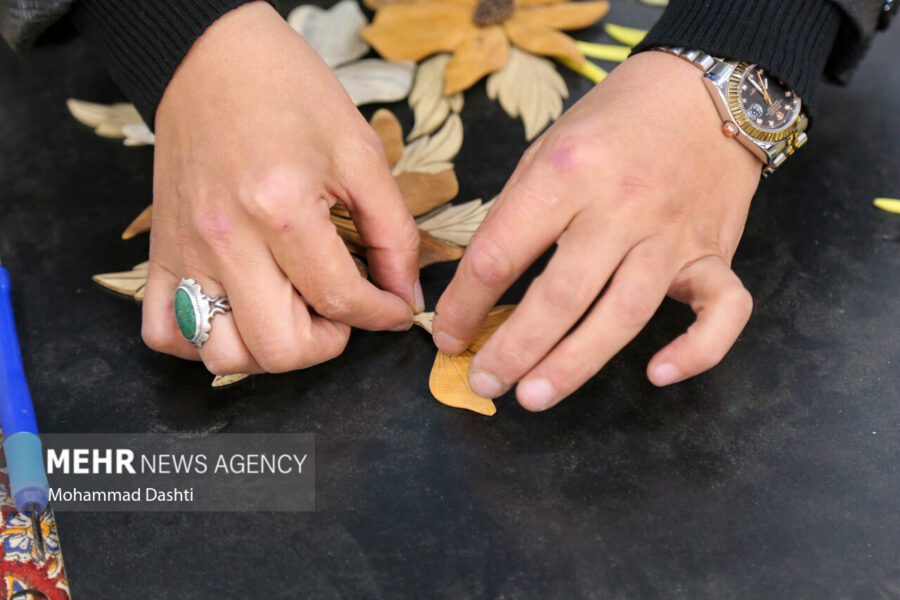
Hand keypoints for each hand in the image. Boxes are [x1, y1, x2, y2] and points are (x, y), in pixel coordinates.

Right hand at [141, 2, 422, 374]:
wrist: (212, 57)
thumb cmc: (289, 93)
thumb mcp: (360, 153)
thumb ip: (393, 231)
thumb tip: (405, 294)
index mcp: (281, 207)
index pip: (339, 299)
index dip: (380, 314)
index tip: (392, 308)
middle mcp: (226, 239)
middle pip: (278, 347)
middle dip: (327, 344)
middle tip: (342, 312)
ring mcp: (185, 250)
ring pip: (220, 355)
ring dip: (267, 351)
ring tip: (291, 313)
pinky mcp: (157, 251)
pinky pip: (164, 331)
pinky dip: (202, 340)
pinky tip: (237, 314)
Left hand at [432, 51, 758, 410]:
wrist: (702, 89)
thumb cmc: (614, 120)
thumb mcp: (547, 145)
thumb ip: (518, 210)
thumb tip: (480, 280)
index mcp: (566, 173)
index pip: (500, 253)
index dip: (464, 303)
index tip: (447, 334)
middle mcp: (620, 207)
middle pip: (561, 295)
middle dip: (514, 348)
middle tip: (484, 383)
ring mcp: (672, 234)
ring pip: (624, 314)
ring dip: (575, 365)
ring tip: (532, 397)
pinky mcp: (716, 252)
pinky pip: (722, 311)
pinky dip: (697, 351)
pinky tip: (658, 375)